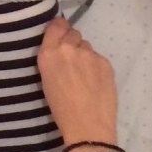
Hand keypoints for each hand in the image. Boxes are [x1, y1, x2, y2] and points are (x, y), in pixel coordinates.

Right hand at [37, 17, 117, 145]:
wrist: (87, 125)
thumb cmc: (60, 109)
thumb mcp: (47, 80)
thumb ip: (53, 59)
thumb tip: (62, 50)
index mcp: (49, 54)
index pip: (56, 25)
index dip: (59, 28)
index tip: (60, 34)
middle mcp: (69, 49)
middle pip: (73, 33)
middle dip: (72, 43)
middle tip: (72, 61)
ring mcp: (89, 54)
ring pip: (86, 46)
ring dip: (84, 55)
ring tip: (84, 75)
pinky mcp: (105, 62)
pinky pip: (98, 58)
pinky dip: (96, 66)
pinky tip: (95, 82)